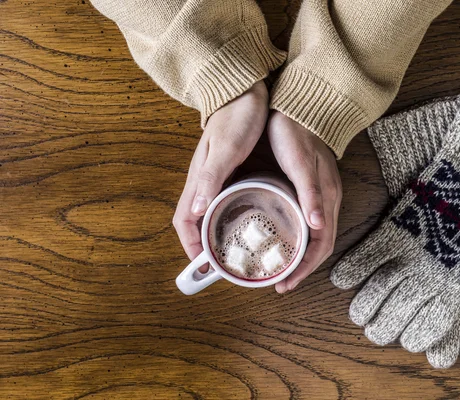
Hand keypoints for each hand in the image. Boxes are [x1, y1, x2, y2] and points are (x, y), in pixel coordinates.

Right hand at [172, 81, 268, 270]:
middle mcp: (204, 182)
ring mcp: (217, 178)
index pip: (184, 221)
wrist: (243, 90)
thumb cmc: (236, 117)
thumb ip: (211, 176)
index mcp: (199, 180)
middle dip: (204, 246)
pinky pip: (226, 201)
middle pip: (196, 222)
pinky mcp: (231, 172)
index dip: (190, 245)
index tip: (202, 266)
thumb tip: (197, 209)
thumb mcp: (227, 147)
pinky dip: (232, 218)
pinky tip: (248, 223)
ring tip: (236, 252)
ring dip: (217, 234)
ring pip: (211, 214)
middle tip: (223, 265)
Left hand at [267, 111, 342, 292]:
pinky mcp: (313, 189)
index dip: (305, 268)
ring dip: (301, 257)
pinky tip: (285, 239)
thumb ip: (310, 193)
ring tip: (281, 268)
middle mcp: (327, 201)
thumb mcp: (299, 163)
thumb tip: (318, 226)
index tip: (285, 283)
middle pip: (320, 246)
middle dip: (302, 268)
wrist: (301, 107)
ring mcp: (322, 196)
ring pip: (315, 237)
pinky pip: (310, 223)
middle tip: (280, 283)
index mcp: (326, 199)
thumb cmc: (296, 133)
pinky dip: (299, 239)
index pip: (321, 245)